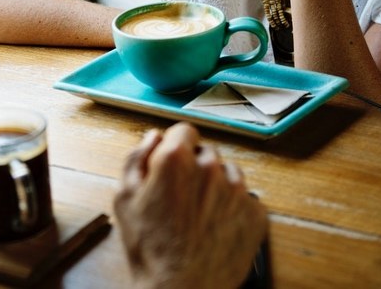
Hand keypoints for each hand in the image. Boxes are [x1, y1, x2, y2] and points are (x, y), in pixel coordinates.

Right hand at [114, 123, 267, 288]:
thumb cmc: (151, 249)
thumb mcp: (124, 198)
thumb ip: (136, 158)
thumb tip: (152, 137)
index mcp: (176, 159)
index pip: (184, 130)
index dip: (175, 146)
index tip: (173, 162)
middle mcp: (210, 168)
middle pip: (206, 152)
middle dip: (194, 168)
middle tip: (181, 196)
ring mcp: (237, 190)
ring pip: (228, 174)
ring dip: (216, 186)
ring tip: (199, 215)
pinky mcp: (256, 213)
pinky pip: (245, 199)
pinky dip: (233, 208)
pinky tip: (215, 226)